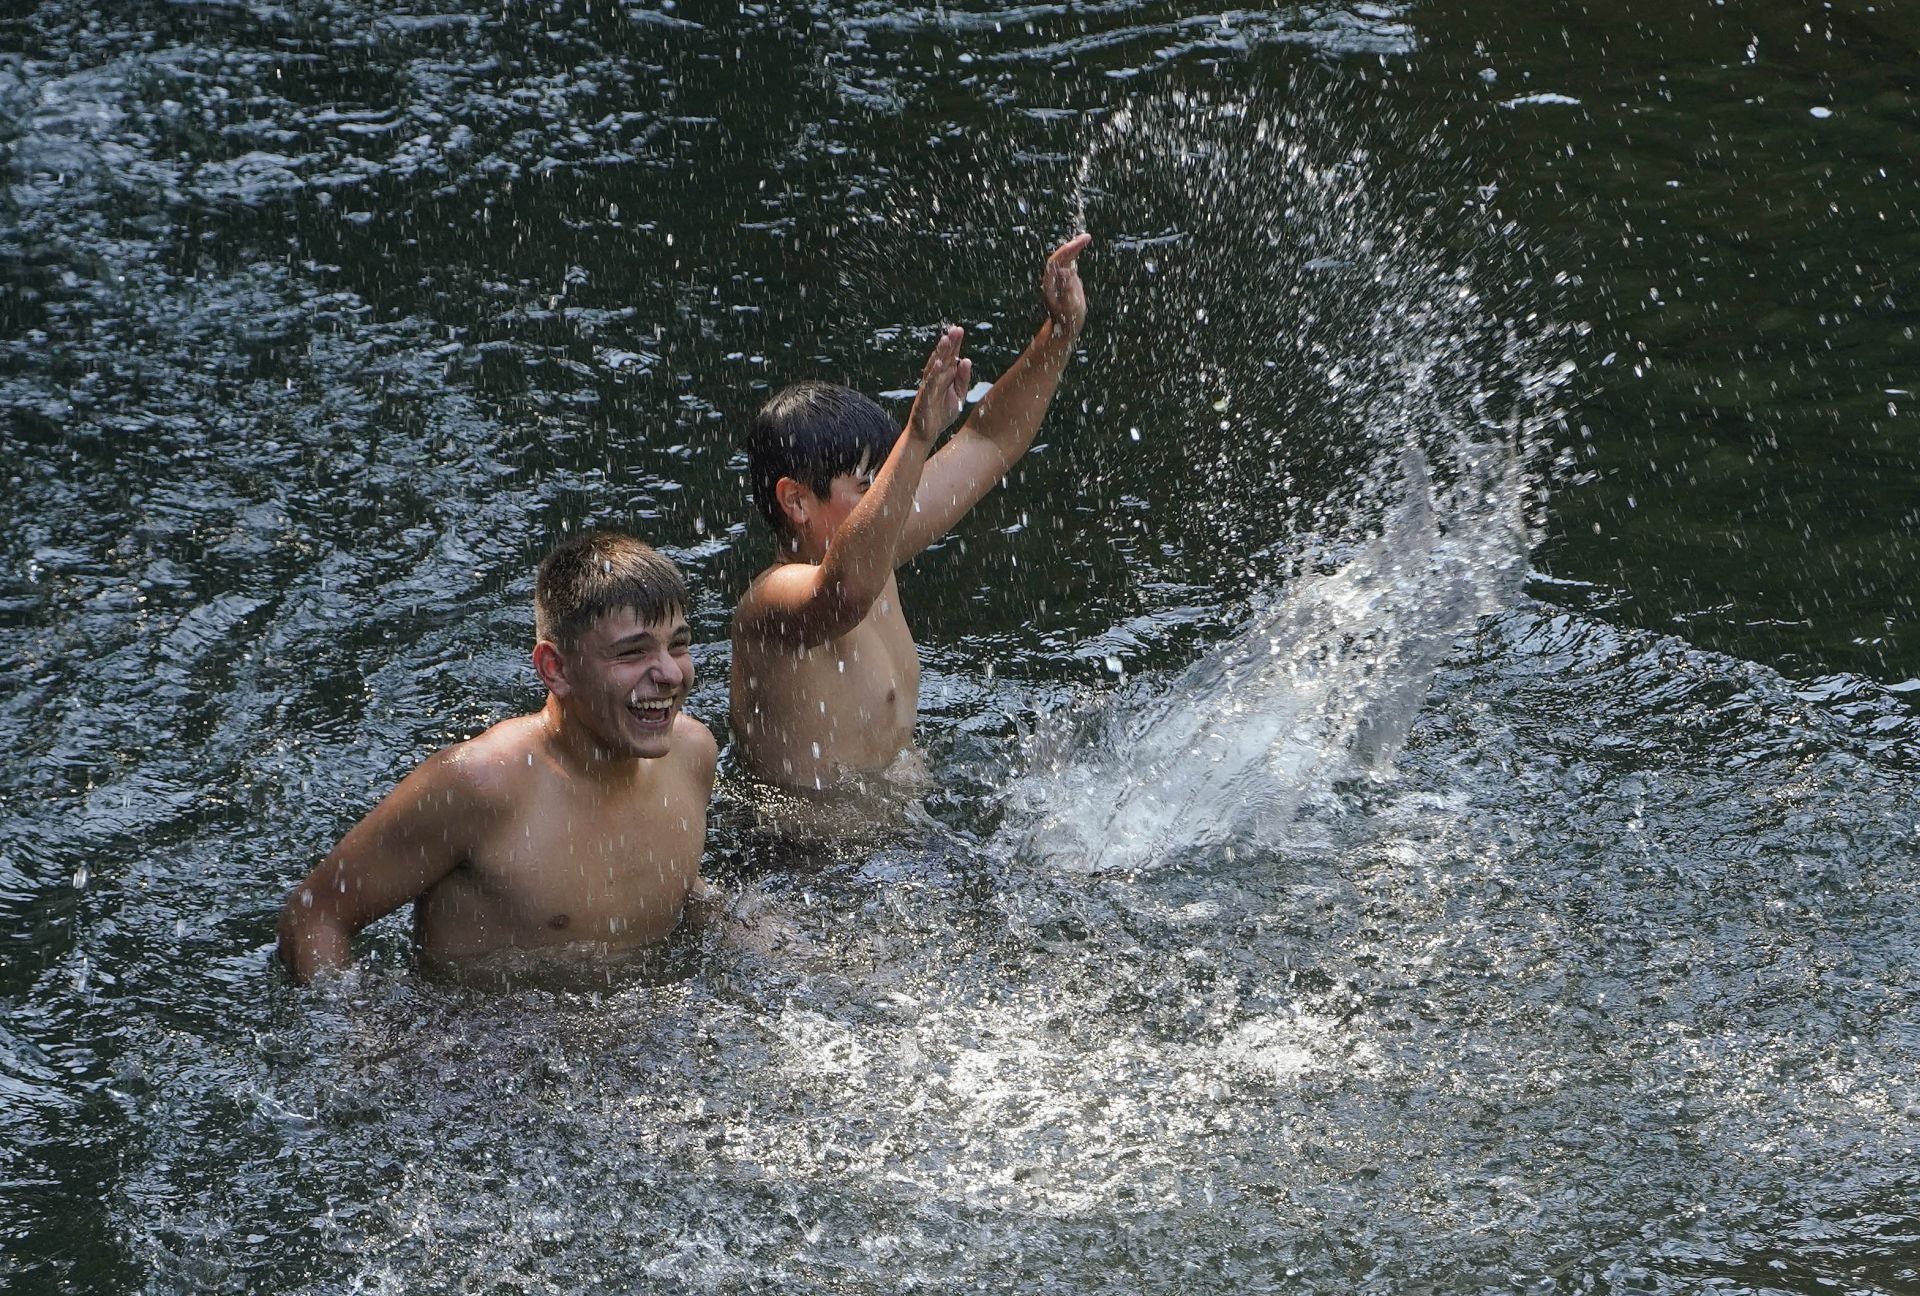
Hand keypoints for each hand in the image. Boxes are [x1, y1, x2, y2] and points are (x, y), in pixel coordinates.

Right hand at [907, 324, 970, 442]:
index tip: (959, 330)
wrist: (927, 433)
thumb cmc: (942, 413)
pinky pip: (929, 384)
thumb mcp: (959, 395)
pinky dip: (934, 374)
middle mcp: (936, 378)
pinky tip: (939, 364)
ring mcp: (929, 386)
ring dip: (940, 353)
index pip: (950, 356)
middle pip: (943, 357)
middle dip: (949, 344)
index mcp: (945, 376)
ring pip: (934, 366)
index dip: (954, 344)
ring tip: (946, 340)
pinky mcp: (924, 397)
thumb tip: (966, 360)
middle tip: (955, 329)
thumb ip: (963, 379)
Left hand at [1041, 232, 1090, 342]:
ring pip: (1064, 257)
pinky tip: (1083, 243)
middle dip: (1072, 246)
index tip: (1078, 245)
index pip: (1056, 262)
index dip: (1066, 252)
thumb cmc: (1067, 320)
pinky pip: (1069, 261)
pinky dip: (1075, 251)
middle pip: (1060, 256)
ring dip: (1074, 246)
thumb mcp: (1069, 307)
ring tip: (1086, 237)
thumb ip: (1067, 290)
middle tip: (1086, 237)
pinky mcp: (1065, 277)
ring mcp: (1058, 277)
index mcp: (1050, 284)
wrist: (1064, 328)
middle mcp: (1052, 278)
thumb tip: (1066, 271)